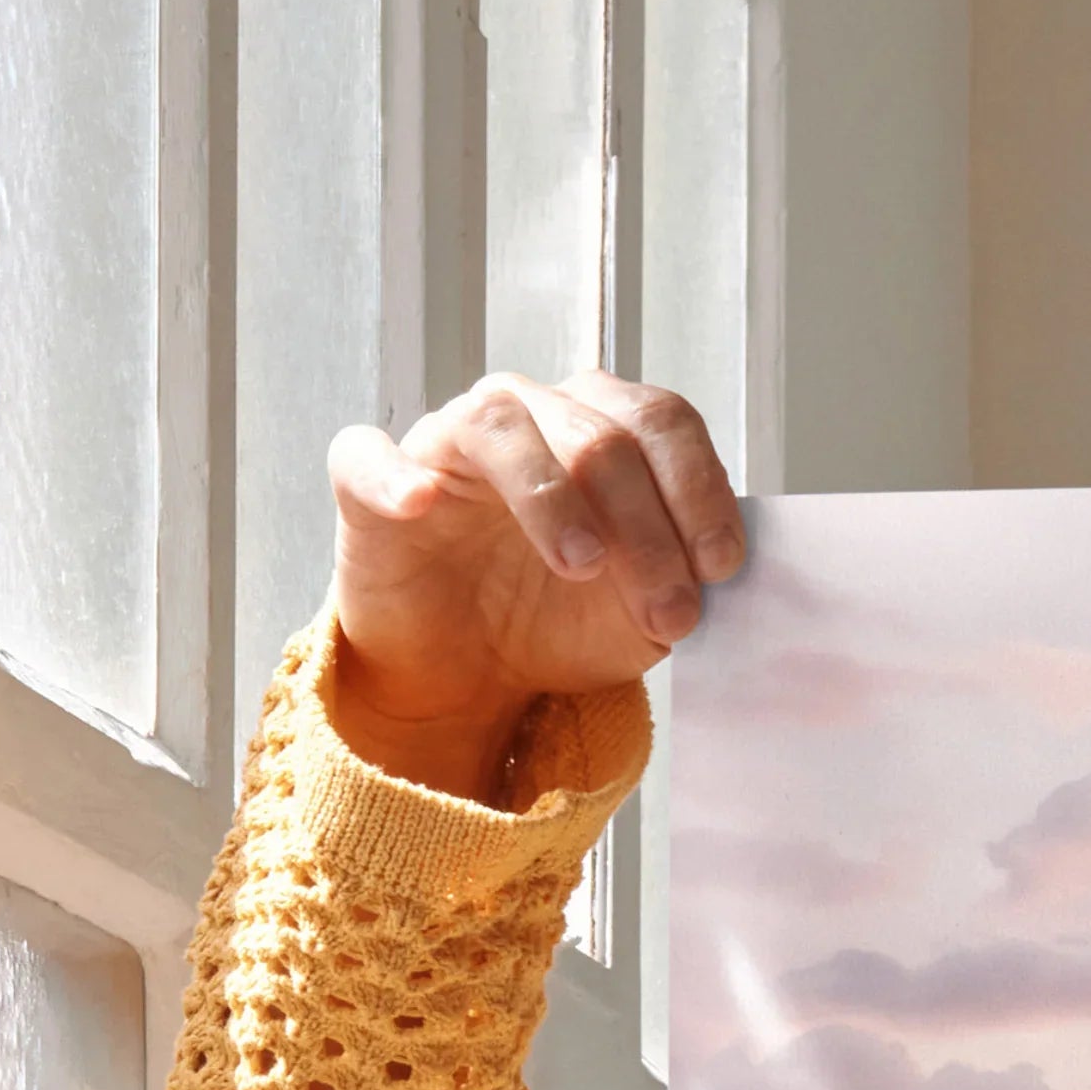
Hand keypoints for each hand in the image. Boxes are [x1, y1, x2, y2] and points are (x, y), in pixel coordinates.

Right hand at [323, 372, 743, 801]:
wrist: (470, 673)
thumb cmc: (557, 621)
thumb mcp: (642, 614)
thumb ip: (683, 580)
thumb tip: (717, 571)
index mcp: (602, 429)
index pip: (661, 422)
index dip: (699, 489)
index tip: (721, 566)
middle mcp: (529, 416)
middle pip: (598, 434)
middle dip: (647, 528)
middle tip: (668, 610)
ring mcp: (447, 442)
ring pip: (501, 427)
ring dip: (552, 497)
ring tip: (583, 566)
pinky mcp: (370, 483)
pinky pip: (369, 456)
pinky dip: (394, 475)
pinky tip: (421, 504)